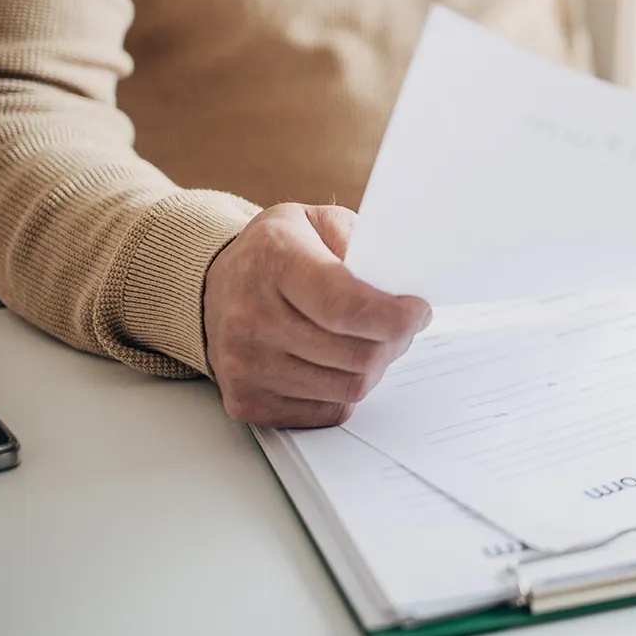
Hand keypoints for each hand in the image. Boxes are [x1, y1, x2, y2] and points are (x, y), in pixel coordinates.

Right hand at [203, 204, 431, 426]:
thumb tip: (401, 288)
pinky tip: (336, 364)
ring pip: (348, 388)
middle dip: (394, 342)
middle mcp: (250, 315)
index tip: (418, 312)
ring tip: (368, 342)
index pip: (346, 307)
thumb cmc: (279, 254)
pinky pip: (326, 412)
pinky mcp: (245, 401)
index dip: (396, 318)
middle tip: (399, 326)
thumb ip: (362, 244)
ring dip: (373, 368)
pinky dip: (343, 391)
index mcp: (274, 260)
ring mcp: (243, 364)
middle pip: (357, 354)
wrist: (216, 287)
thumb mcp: (319, 222)